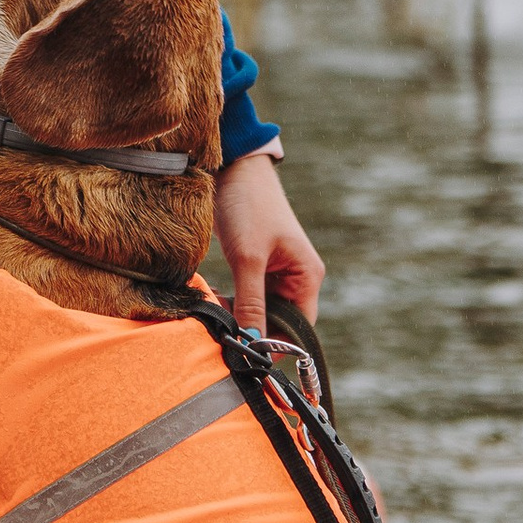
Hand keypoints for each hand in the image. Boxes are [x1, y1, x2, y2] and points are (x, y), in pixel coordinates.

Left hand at [213, 150, 321, 332]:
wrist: (233, 168)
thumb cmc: (248, 205)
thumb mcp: (248, 257)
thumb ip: (251, 302)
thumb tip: (252, 342)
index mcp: (307, 277)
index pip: (299, 329)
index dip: (275, 346)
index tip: (247, 355)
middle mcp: (297, 279)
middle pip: (278, 323)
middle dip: (252, 330)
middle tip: (223, 332)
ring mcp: (277, 274)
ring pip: (260, 312)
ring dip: (239, 316)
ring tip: (215, 310)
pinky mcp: (257, 268)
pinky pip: (248, 298)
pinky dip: (232, 302)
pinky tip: (214, 299)